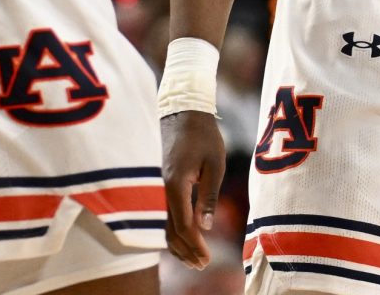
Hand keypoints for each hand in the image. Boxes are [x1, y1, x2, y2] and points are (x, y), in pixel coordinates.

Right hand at [161, 110, 226, 269]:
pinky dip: (176, 231)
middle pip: (171, 231)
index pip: (184, 225)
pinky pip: (168, 215)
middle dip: (186, 251)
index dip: (195, 245)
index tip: (207, 260)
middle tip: (202, 266)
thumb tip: (206, 226)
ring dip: (180, 245)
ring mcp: (164, 188)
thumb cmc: (204, 135)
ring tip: (194, 260)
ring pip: (166, 225)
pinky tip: (187, 238)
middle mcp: (166, 191)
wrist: (183, 112)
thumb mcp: (215, 163)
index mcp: (177, 186)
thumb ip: (209, 195)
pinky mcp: (167, 185)